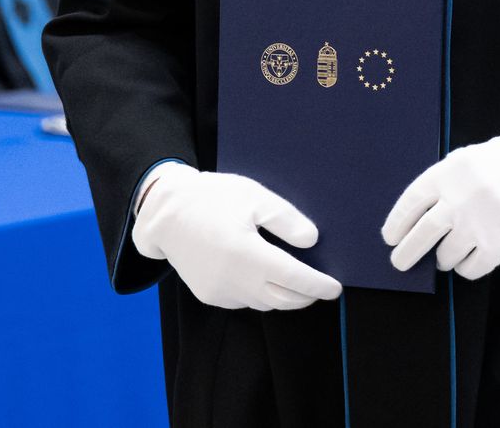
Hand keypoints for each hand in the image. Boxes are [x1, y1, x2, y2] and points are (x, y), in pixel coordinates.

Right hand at [131, 163, 339, 310]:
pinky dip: (260, 295)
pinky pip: (244, 302)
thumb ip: (285, 220)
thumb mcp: (253, 196)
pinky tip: (265, 279)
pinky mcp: (209, 295)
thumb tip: (312, 241)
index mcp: (247, 253)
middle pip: (282, 299)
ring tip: (296, 282)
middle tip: (321, 287)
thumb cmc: (211, 198)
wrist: (164, 213)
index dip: (317, 285)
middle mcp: (233, 279)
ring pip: (263, 303)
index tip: (335, 287)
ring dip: (283, 297)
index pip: (293, 279)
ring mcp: (219, 291)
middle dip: (305, 296)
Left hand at [382, 117, 499, 280]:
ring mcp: (480, 223)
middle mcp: (459, 199)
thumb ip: (440, 186)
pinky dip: (465, 268)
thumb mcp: (463, 162)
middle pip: (422, 235)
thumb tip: (414, 222)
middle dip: (406, 254)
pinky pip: (472, 269)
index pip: (410, 204)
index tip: (390, 238)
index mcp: (446, 174)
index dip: (396, 224)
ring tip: (446, 255)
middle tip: (400, 262)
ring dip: (443, 259)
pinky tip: (468, 260)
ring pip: (446, 256)